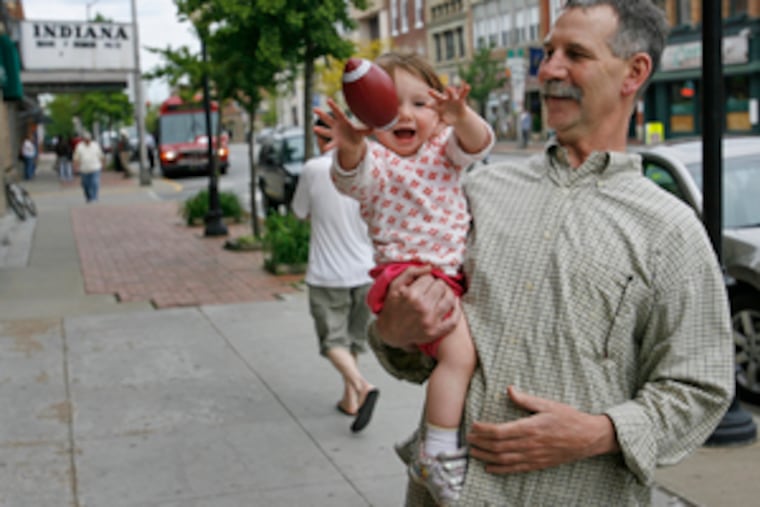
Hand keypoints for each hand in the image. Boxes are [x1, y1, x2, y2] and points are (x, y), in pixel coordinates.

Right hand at [313, 99, 372, 168]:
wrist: (354, 144)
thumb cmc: (357, 134)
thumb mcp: (363, 132)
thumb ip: (367, 130)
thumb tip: (376, 127)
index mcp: (343, 120)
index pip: (338, 112)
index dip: (333, 106)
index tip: (328, 100)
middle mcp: (336, 126)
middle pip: (328, 119)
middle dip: (321, 114)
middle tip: (314, 109)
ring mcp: (334, 134)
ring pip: (326, 130)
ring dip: (320, 130)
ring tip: (314, 128)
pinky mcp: (335, 142)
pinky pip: (331, 144)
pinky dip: (329, 146)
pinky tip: (325, 148)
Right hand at [374, 265, 460, 349]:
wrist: (390, 332)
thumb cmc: (392, 307)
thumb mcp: (395, 286)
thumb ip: (410, 272)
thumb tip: (430, 267)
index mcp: (412, 295)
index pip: (429, 278)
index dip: (426, 279)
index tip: (422, 284)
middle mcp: (422, 307)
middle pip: (441, 286)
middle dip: (436, 285)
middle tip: (431, 289)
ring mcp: (430, 321)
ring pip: (450, 299)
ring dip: (447, 294)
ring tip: (442, 294)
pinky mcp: (436, 331)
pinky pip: (454, 320)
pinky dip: (457, 310)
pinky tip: (455, 303)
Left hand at [428, 82, 471, 126]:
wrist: (457, 115)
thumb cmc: (447, 118)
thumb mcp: (443, 124)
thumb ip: (438, 129)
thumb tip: (432, 137)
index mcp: (438, 106)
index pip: (432, 106)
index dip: (430, 106)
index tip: (426, 106)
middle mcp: (444, 101)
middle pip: (438, 97)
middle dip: (434, 94)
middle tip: (429, 91)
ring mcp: (452, 99)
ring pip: (450, 94)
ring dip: (450, 91)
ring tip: (448, 89)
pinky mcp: (460, 99)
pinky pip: (463, 94)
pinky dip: (465, 90)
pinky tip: (467, 86)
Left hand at [466, 386, 618, 473]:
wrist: (589, 437)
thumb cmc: (568, 418)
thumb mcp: (548, 404)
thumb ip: (526, 400)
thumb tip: (509, 389)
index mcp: (531, 427)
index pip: (500, 431)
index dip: (484, 430)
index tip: (474, 426)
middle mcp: (530, 444)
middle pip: (498, 447)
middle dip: (481, 444)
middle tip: (468, 440)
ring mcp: (534, 456)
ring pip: (504, 460)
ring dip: (486, 457)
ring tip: (473, 453)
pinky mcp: (539, 464)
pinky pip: (516, 469)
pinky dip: (500, 470)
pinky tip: (489, 468)